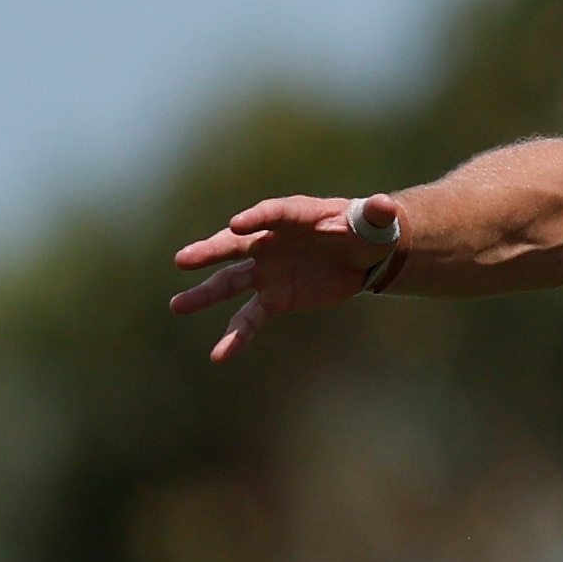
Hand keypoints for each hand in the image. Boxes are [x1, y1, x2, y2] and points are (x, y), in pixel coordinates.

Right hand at [167, 192, 401, 362]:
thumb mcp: (376, 220)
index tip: (237, 225)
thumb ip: (377, 212)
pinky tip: (219, 356)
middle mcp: (271, 241)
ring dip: (205, 295)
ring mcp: (267, 271)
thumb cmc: (366, 228)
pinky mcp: (273, 298)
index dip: (256, 218)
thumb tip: (385, 206)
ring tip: (178, 305)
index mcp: (296, 216)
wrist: (362, 255)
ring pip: (230, 282)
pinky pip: (249, 318)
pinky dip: (235, 336)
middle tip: (184, 259)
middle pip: (237, 245)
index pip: (272, 213)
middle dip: (211, 251)